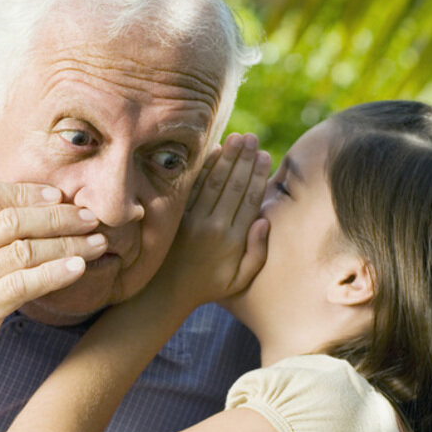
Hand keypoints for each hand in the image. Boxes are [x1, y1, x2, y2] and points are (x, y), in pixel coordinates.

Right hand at [0, 180, 104, 384]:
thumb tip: (12, 217)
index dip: (27, 191)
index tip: (57, 195)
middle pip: (14, 219)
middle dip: (59, 215)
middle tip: (90, 216)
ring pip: (25, 249)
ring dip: (67, 243)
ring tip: (97, 241)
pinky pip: (24, 284)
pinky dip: (55, 273)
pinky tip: (78, 268)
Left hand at [151, 132, 269, 307]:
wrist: (166, 292)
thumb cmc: (209, 285)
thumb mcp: (240, 279)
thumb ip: (257, 252)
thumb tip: (265, 220)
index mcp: (233, 239)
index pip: (250, 199)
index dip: (259, 175)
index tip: (266, 155)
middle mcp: (214, 226)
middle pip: (234, 185)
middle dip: (245, 159)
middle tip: (252, 139)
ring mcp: (193, 219)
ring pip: (214, 181)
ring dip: (227, 157)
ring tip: (239, 138)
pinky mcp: (177, 215)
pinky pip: (193, 186)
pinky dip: (204, 168)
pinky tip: (214, 152)